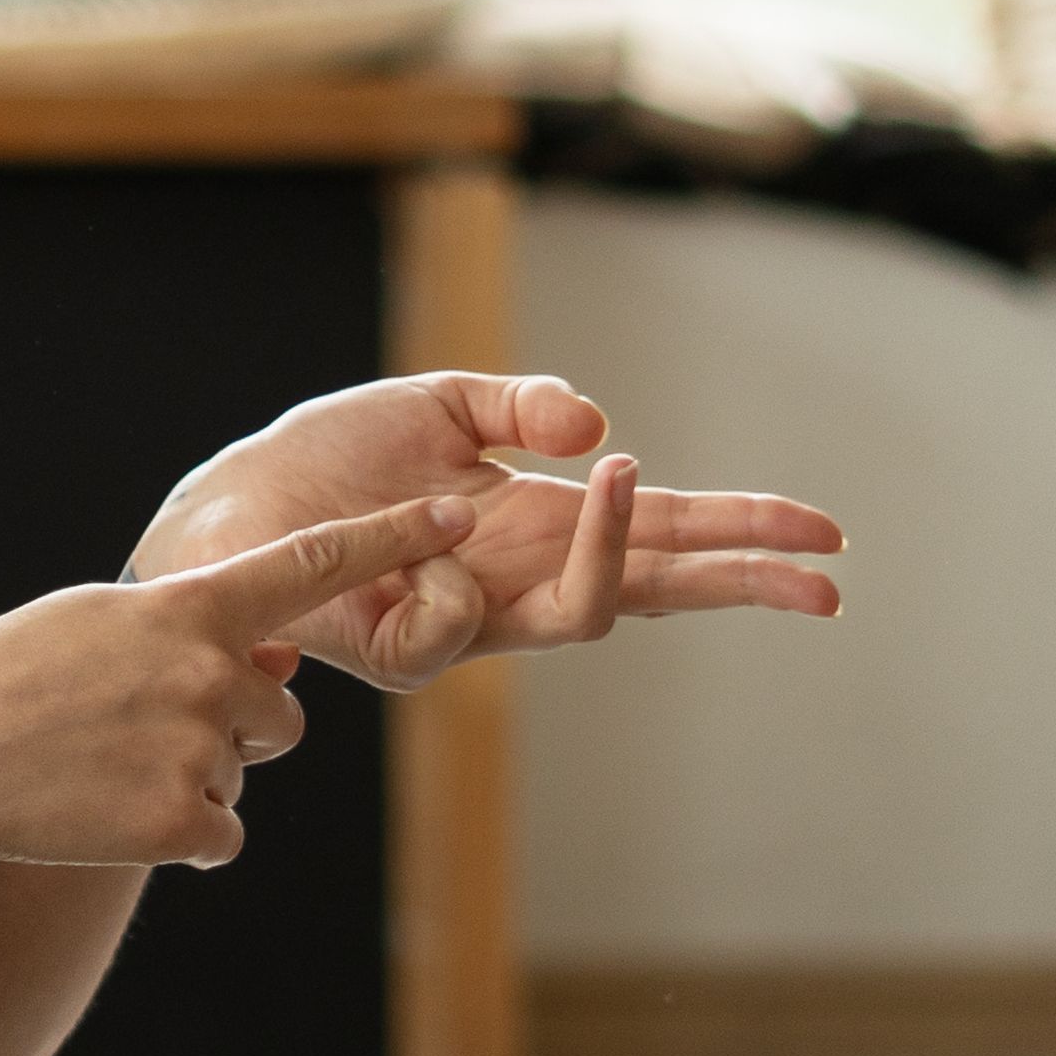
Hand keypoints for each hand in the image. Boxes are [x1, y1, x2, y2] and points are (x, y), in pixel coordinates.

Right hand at [0, 498, 480, 869]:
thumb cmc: (10, 676)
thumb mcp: (104, 621)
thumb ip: (192, 629)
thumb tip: (271, 657)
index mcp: (190, 608)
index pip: (315, 564)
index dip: (394, 538)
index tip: (458, 513)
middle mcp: (211, 673)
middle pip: (282, 713)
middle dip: (231, 727)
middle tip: (135, 728)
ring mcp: (200, 750)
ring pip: (245, 775)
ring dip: (196, 779)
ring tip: (108, 766)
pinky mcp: (181, 823)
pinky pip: (222, 835)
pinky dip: (179, 834)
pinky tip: (110, 812)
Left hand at [130, 374, 843, 687]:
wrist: (225, 510)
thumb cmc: (325, 464)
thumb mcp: (439, 404)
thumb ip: (525, 407)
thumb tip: (605, 431)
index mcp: (539, 528)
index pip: (663, 533)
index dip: (744, 532)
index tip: (824, 534)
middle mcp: (519, 583)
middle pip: (659, 588)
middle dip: (743, 580)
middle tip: (829, 581)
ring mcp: (470, 625)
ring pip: (584, 611)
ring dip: (612, 537)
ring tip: (616, 473)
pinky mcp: (407, 651)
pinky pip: (463, 616)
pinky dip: (447, 561)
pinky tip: (407, 536)